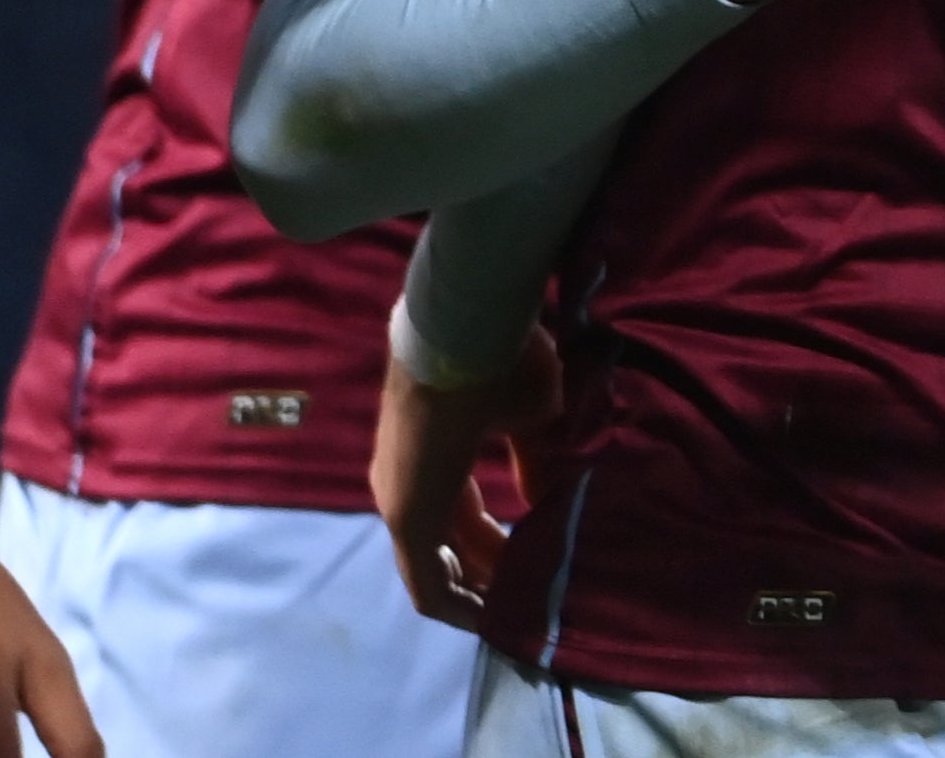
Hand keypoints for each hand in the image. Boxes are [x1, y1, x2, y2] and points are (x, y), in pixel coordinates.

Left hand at [372, 327, 559, 633]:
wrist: (465, 330)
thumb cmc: (501, 361)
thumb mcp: (531, 417)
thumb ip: (532, 464)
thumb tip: (543, 499)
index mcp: (432, 457)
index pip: (461, 517)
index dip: (497, 545)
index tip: (535, 558)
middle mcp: (404, 484)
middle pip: (446, 549)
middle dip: (490, 575)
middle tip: (531, 592)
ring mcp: (401, 501)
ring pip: (434, 570)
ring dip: (476, 592)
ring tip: (519, 607)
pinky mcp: (407, 516)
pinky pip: (427, 582)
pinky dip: (459, 604)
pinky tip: (492, 615)